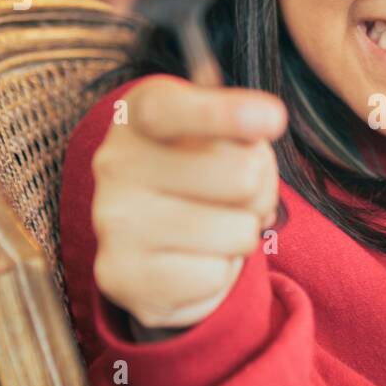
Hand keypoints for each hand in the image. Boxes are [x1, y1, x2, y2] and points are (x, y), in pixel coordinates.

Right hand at [92, 77, 286, 331]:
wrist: (154, 240)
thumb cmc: (200, 171)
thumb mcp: (219, 132)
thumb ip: (240, 123)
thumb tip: (264, 118)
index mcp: (139, 115)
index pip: (172, 110)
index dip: (224, 113)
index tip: (272, 118)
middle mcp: (116, 163)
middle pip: (242, 175)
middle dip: (261, 190)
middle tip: (240, 195)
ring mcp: (112, 221)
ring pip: (237, 232)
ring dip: (243, 235)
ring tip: (216, 228)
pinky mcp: (120, 276)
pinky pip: (214, 276)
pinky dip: (219, 274)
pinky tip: (192, 260)